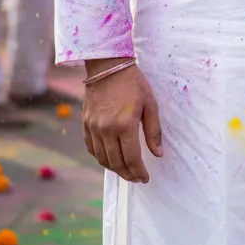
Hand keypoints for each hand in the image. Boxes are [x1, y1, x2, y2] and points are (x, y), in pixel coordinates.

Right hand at [82, 63, 162, 182]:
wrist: (107, 66)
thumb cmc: (133, 83)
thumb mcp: (150, 104)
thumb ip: (153, 131)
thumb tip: (158, 154)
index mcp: (125, 125)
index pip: (132, 158)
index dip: (139, 172)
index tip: (145, 178)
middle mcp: (106, 130)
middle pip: (116, 163)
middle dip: (128, 174)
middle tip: (137, 178)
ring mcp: (94, 128)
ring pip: (102, 159)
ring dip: (114, 169)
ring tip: (125, 171)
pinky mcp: (85, 124)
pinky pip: (91, 148)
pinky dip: (101, 158)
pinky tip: (110, 159)